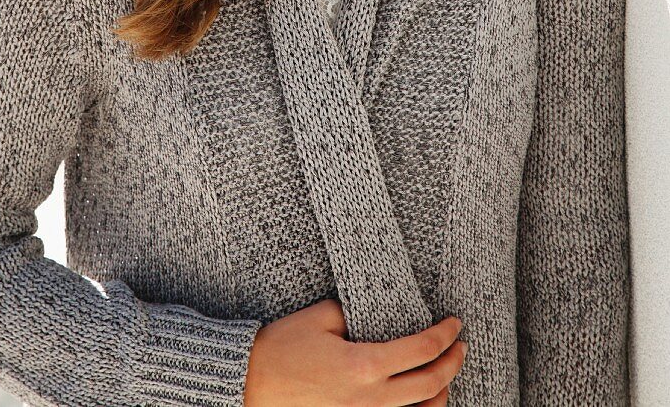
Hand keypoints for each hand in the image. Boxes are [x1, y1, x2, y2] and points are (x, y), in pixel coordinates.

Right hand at [243, 298, 466, 405]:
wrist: (251, 383)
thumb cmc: (283, 346)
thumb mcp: (323, 317)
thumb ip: (358, 314)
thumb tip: (381, 314)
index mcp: (364, 365)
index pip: (421, 349)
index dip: (444, 335)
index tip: (455, 323)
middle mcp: (370, 399)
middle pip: (431, 385)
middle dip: (452, 363)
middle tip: (460, 346)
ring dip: (441, 393)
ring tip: (444, 373)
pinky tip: (419, 398)